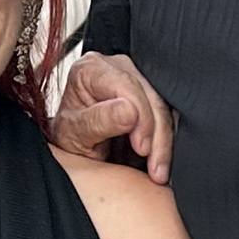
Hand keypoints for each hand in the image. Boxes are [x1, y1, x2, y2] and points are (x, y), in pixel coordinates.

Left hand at [52, 53, 173, 183]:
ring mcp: (136, 79)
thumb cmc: (69, 138)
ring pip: (165, 107)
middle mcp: (116, 67)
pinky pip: (169, 115)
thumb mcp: (74, 135)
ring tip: (158, 171)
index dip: (141, 117)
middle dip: (158, 135)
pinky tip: (160, 162)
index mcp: (91, 69)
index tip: (143, 148)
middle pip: (151, 96)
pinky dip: (167, 141)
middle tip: (155, 168)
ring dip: (164, 142)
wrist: (75, 149)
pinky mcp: (150, 95)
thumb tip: (130, 112)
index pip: (127, 86)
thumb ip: (97, 122)